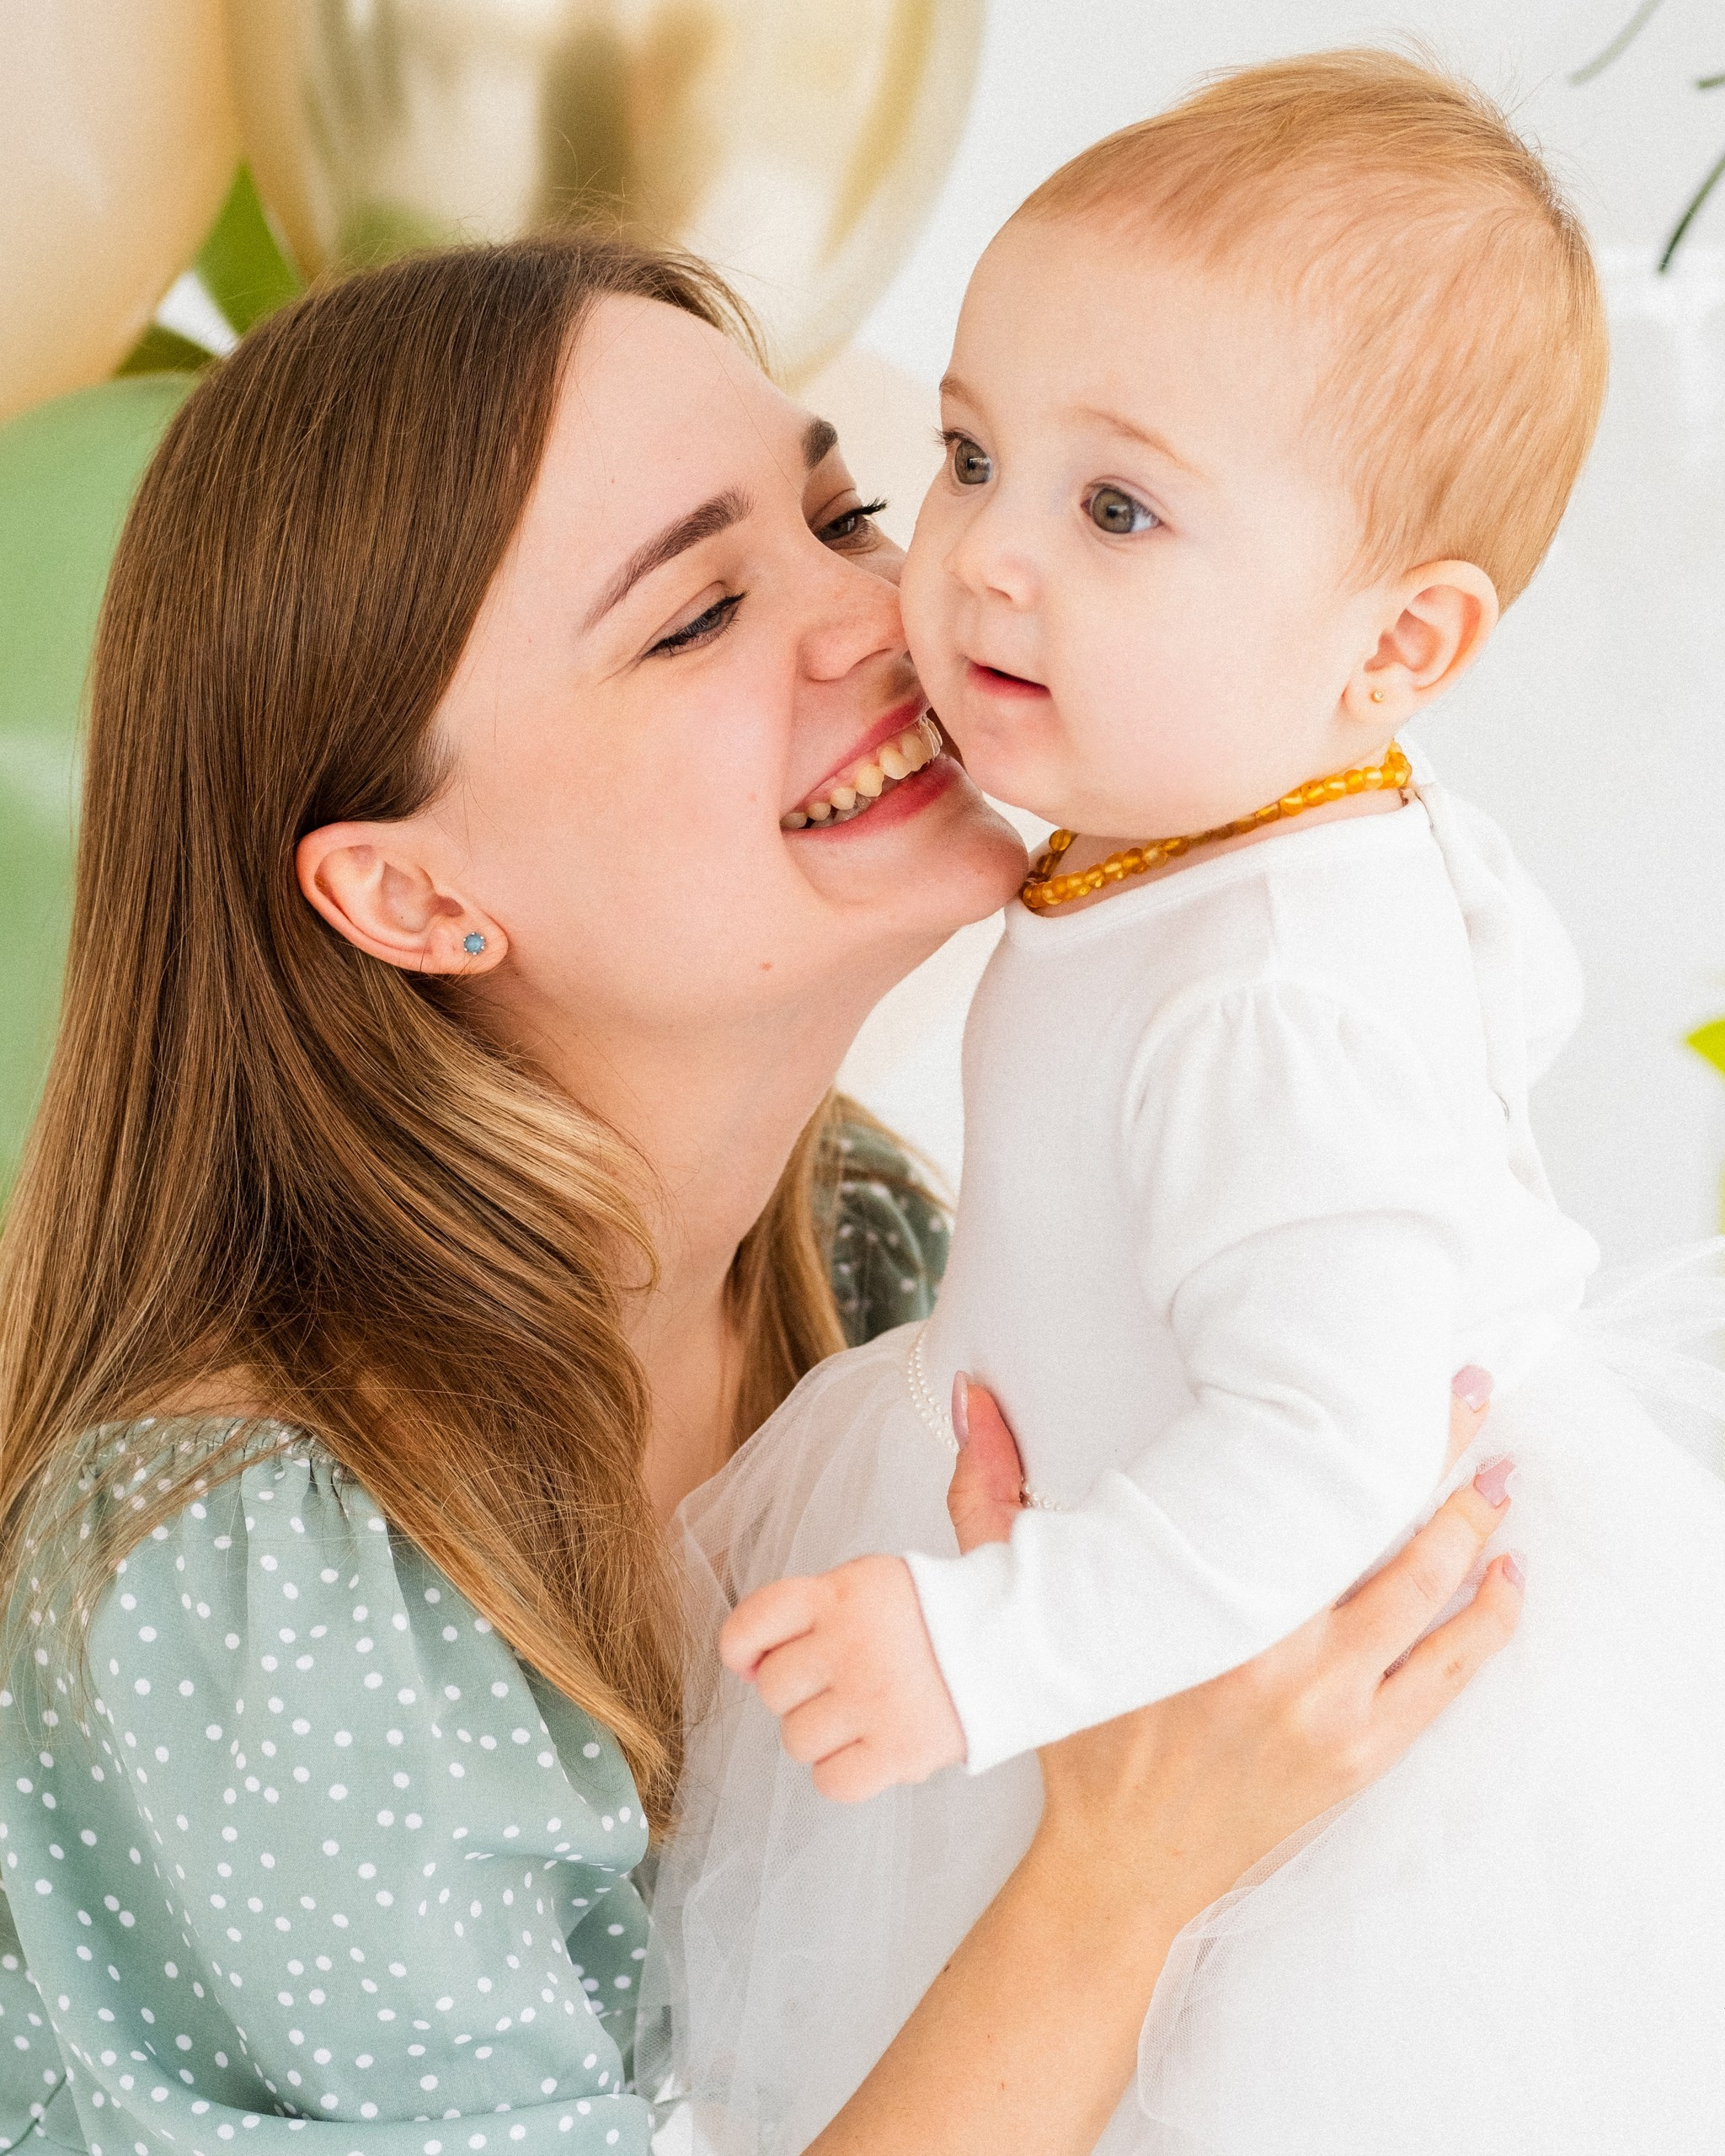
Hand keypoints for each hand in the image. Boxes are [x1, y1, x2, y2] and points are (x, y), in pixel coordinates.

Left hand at [719, 1554, 966, 1801]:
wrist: (1015, 1641)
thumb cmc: (933, 1614)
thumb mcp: (871, 1582)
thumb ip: (808, 1610)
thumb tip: (745, 1664)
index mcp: (841, 1594)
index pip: (753, 1621)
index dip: (741, 1647)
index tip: (751, 1659)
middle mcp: (850, 1644)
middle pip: (773, 1689)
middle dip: (797, 1691)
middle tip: (839, 1683)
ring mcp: (873, 1700)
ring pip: (796, 1739)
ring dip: (821, 1734)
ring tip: (861, 1716)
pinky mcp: (899, 1750)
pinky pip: (831, 1782)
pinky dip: (843, 1774)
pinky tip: (870, 1750)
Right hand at [941, 1366, 1518, 1923]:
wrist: (1119, 1866)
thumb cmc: (1077, 1730)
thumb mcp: (1023, 1603)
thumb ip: (989, 1494)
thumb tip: (972, 1393)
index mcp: (1200, 1607)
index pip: (1296, 1491)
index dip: (1348, 1426)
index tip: (1378, 1368)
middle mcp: (1278, 1656)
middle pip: (1383, 1531)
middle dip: (1438, 1454)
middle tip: (1469, 1390)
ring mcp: (1330, 1711)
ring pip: (1432, 1601)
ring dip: (1475, 1530)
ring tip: (1501, 1475)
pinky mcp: (1361, 1757)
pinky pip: (1448, 1678)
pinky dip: (1487, 1623)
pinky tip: (1508, 1577)